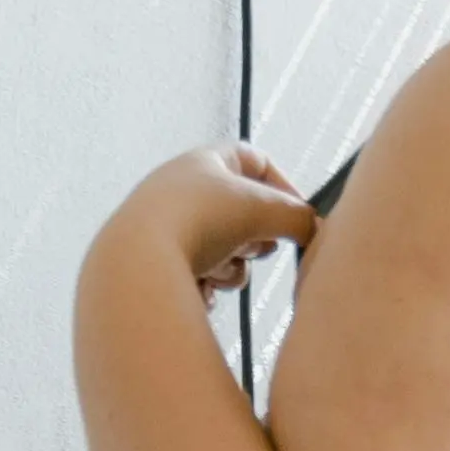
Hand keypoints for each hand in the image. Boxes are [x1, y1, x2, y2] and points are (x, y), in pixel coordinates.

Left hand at [122, 144, 318, 294]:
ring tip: (217, 272)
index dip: (282, 185)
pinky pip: (195, 279)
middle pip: (239, 213)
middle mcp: (179, 190)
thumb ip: (298, 217)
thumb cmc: (199, 222)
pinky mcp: (151, 266)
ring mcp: (163, 228)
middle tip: (256, 248)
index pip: (254, 159)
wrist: (136, 264)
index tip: (298, 214)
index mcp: (203, 162)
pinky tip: (196, 291)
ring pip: (221, 251)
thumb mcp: (263, 210)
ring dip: (231, 268)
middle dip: (255, 237)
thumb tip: (313, 231)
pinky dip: (204, 287)